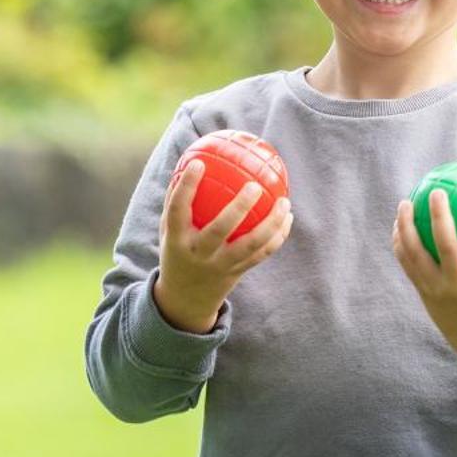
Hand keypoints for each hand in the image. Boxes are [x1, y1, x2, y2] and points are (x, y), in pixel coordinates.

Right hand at [152, 159, 292, 332]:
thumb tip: (190, 158)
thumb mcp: (169, 229)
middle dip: (238, 207)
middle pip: (220, 229)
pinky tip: (287, 218)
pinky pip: (262, 253)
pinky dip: (277, 236)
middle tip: (254, 185)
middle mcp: (199, 253)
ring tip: (285, 201)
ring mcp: (220, 265)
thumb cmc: (178, 249)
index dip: (187, 187)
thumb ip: (176, 198)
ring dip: (271, 223)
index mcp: (177, 239)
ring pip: (250, 244)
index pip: (178, 210)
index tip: (199, 163)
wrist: (185, 298)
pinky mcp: (238, 272)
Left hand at [391, 188, 456, 378]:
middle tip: (437, 191)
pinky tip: (399, 223)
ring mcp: (438, 289)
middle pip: (447, 246)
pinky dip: (401, 242)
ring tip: (405, 203)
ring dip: (408, 226)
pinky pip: (407, 263)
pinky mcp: (422, 291)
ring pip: (418, 254)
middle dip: (440, 217)